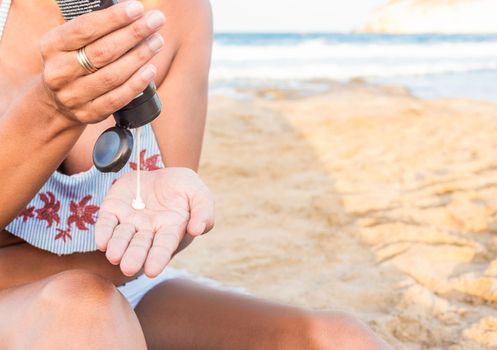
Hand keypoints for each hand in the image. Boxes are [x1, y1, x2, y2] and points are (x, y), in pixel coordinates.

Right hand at [39, 1, 165, 123]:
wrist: (57, 103)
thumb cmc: (74, 62)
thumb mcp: (71, 42)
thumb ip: (95, 30)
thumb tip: (133, 14)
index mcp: (52, 46)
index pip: (85, 28)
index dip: (114, 18)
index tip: (137, 9)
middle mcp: (59, 72)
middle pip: (103, 52)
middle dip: (134, 34)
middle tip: (156, 21)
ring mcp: (73, 96)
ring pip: (112, 76)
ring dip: (139, 57)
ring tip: (156, 42)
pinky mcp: (89, 113)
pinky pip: (117, 98)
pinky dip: (136, 83)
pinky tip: (150, 70)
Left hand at [95, 168, 214, 276]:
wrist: (162, 173)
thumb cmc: (185, 188)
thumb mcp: (200, 195)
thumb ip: (203, 212)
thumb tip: (197, 230)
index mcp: (171, 231)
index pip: (164, 247)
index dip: (158, 258)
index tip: (152, 270)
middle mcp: (148, 231)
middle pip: (140, 246)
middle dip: (134, 257)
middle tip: (128, 267)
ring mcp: (129, 222)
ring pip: (121, 237)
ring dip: (117, 247)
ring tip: (114, 256)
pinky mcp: (113, 210)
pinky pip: (106, 223)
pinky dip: (103, 232)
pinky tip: (101, 242)